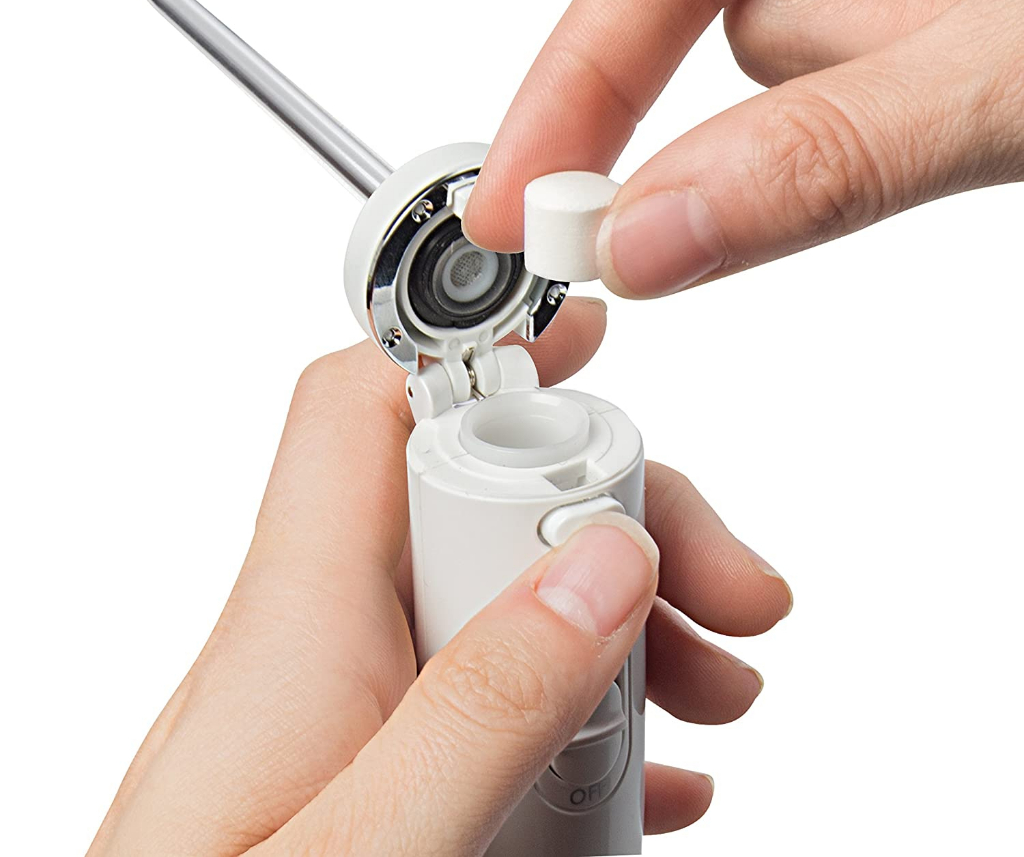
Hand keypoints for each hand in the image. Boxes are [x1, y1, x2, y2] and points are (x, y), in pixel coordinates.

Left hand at [88, 298, 790, 856]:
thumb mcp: (370, 852)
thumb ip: (482, 711)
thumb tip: (603, 563)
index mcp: (297, 623)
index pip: (369, 413)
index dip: (475, 352)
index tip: (594, 353)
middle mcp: (318, 640)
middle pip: (474, 502)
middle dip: (612, 523)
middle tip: (723, 598)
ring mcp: (349, 703)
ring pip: (499, 595)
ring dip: (617, 625)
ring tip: (711, 694)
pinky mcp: (370, 764)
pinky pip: (488, 687)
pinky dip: (580, 706)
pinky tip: (651, 766)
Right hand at [463, 0, 1023, 296]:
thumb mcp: (1021, 65)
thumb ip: (828, 155)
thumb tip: (647, 240)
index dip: (582, 76)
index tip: (520, 203)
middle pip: (756, 15)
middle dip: (819, 102)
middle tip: (932, 118)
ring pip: (816, 69)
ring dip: (894, 110)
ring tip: (1017, 81)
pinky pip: (873, 92)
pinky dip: (926, 117)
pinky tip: (1014, 86)